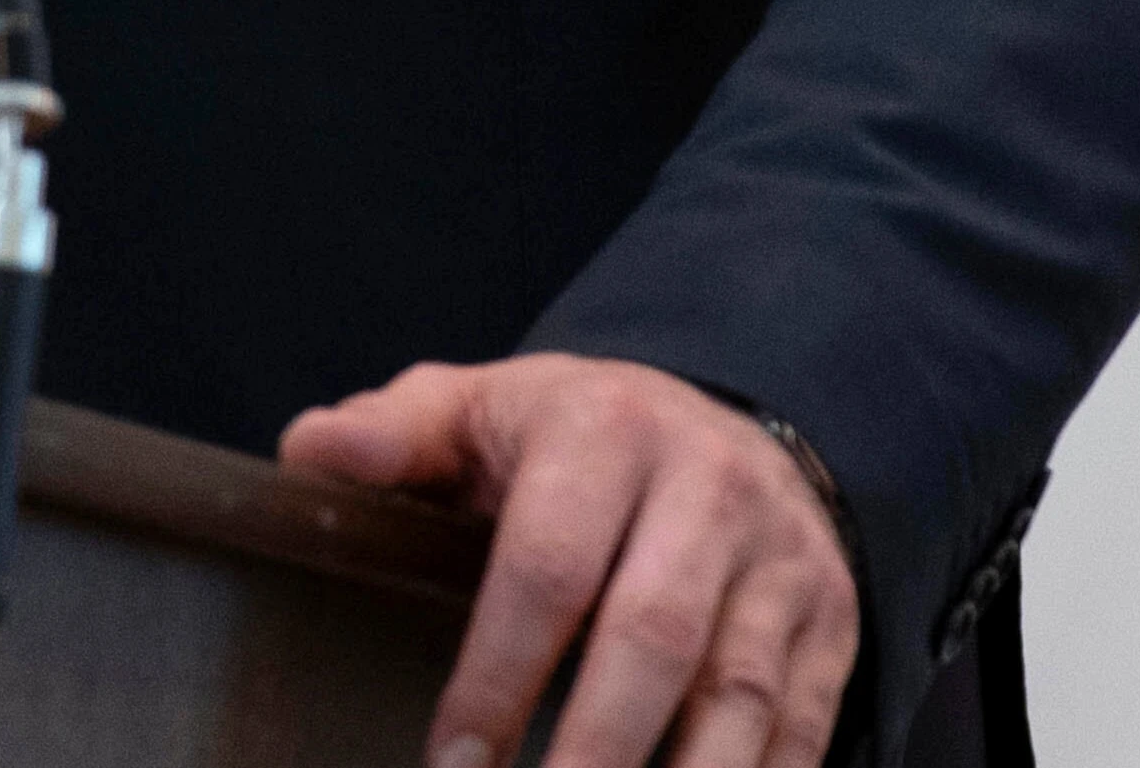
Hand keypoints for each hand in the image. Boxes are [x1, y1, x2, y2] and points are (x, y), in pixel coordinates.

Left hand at [280, 353, 856, 767]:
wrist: (722, 423)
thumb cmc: (567, 439)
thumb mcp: (478, 408)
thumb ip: (394, 434)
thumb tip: (308, 453)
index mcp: (605, 432)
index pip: (548, 566)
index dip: (498, 675)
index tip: (452, 764)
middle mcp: (707, 489)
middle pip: (654, 639)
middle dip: (592, 751)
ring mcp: (780, 561)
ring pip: (741, 697)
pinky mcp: (831, 623)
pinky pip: (803, 728)